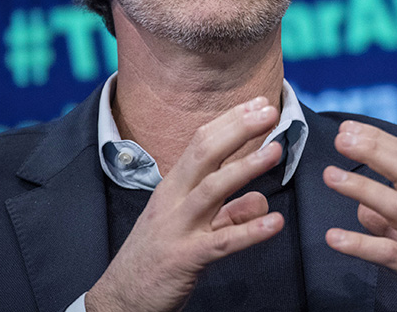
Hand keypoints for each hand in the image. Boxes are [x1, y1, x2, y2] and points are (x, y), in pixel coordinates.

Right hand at [85, 97, 283, 311]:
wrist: (121, 300)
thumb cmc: (157, 257)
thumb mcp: (192, 227)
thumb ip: (228, 213)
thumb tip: (262, 201)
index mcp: (174, 187)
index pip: (202, 141)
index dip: (232, 121)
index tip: (259, 104)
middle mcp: (173, 200)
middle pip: (205, 153)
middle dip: (239, 129)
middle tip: (271, 111)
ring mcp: (177, 227)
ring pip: (212, 189)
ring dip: (245, 167)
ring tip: (275, 151)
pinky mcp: (185, 258)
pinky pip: (222, 242)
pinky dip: (250, 231)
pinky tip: (275, 222)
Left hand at [323, 121, 396, 311]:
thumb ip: (393, 220)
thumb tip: (360, 206)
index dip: (378, 140)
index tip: (349, 128)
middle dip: (373, 150)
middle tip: (342, 139)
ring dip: (361, 188)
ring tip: (331, 176)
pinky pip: (390, 254)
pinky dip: (360, 244)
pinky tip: (335, 238)